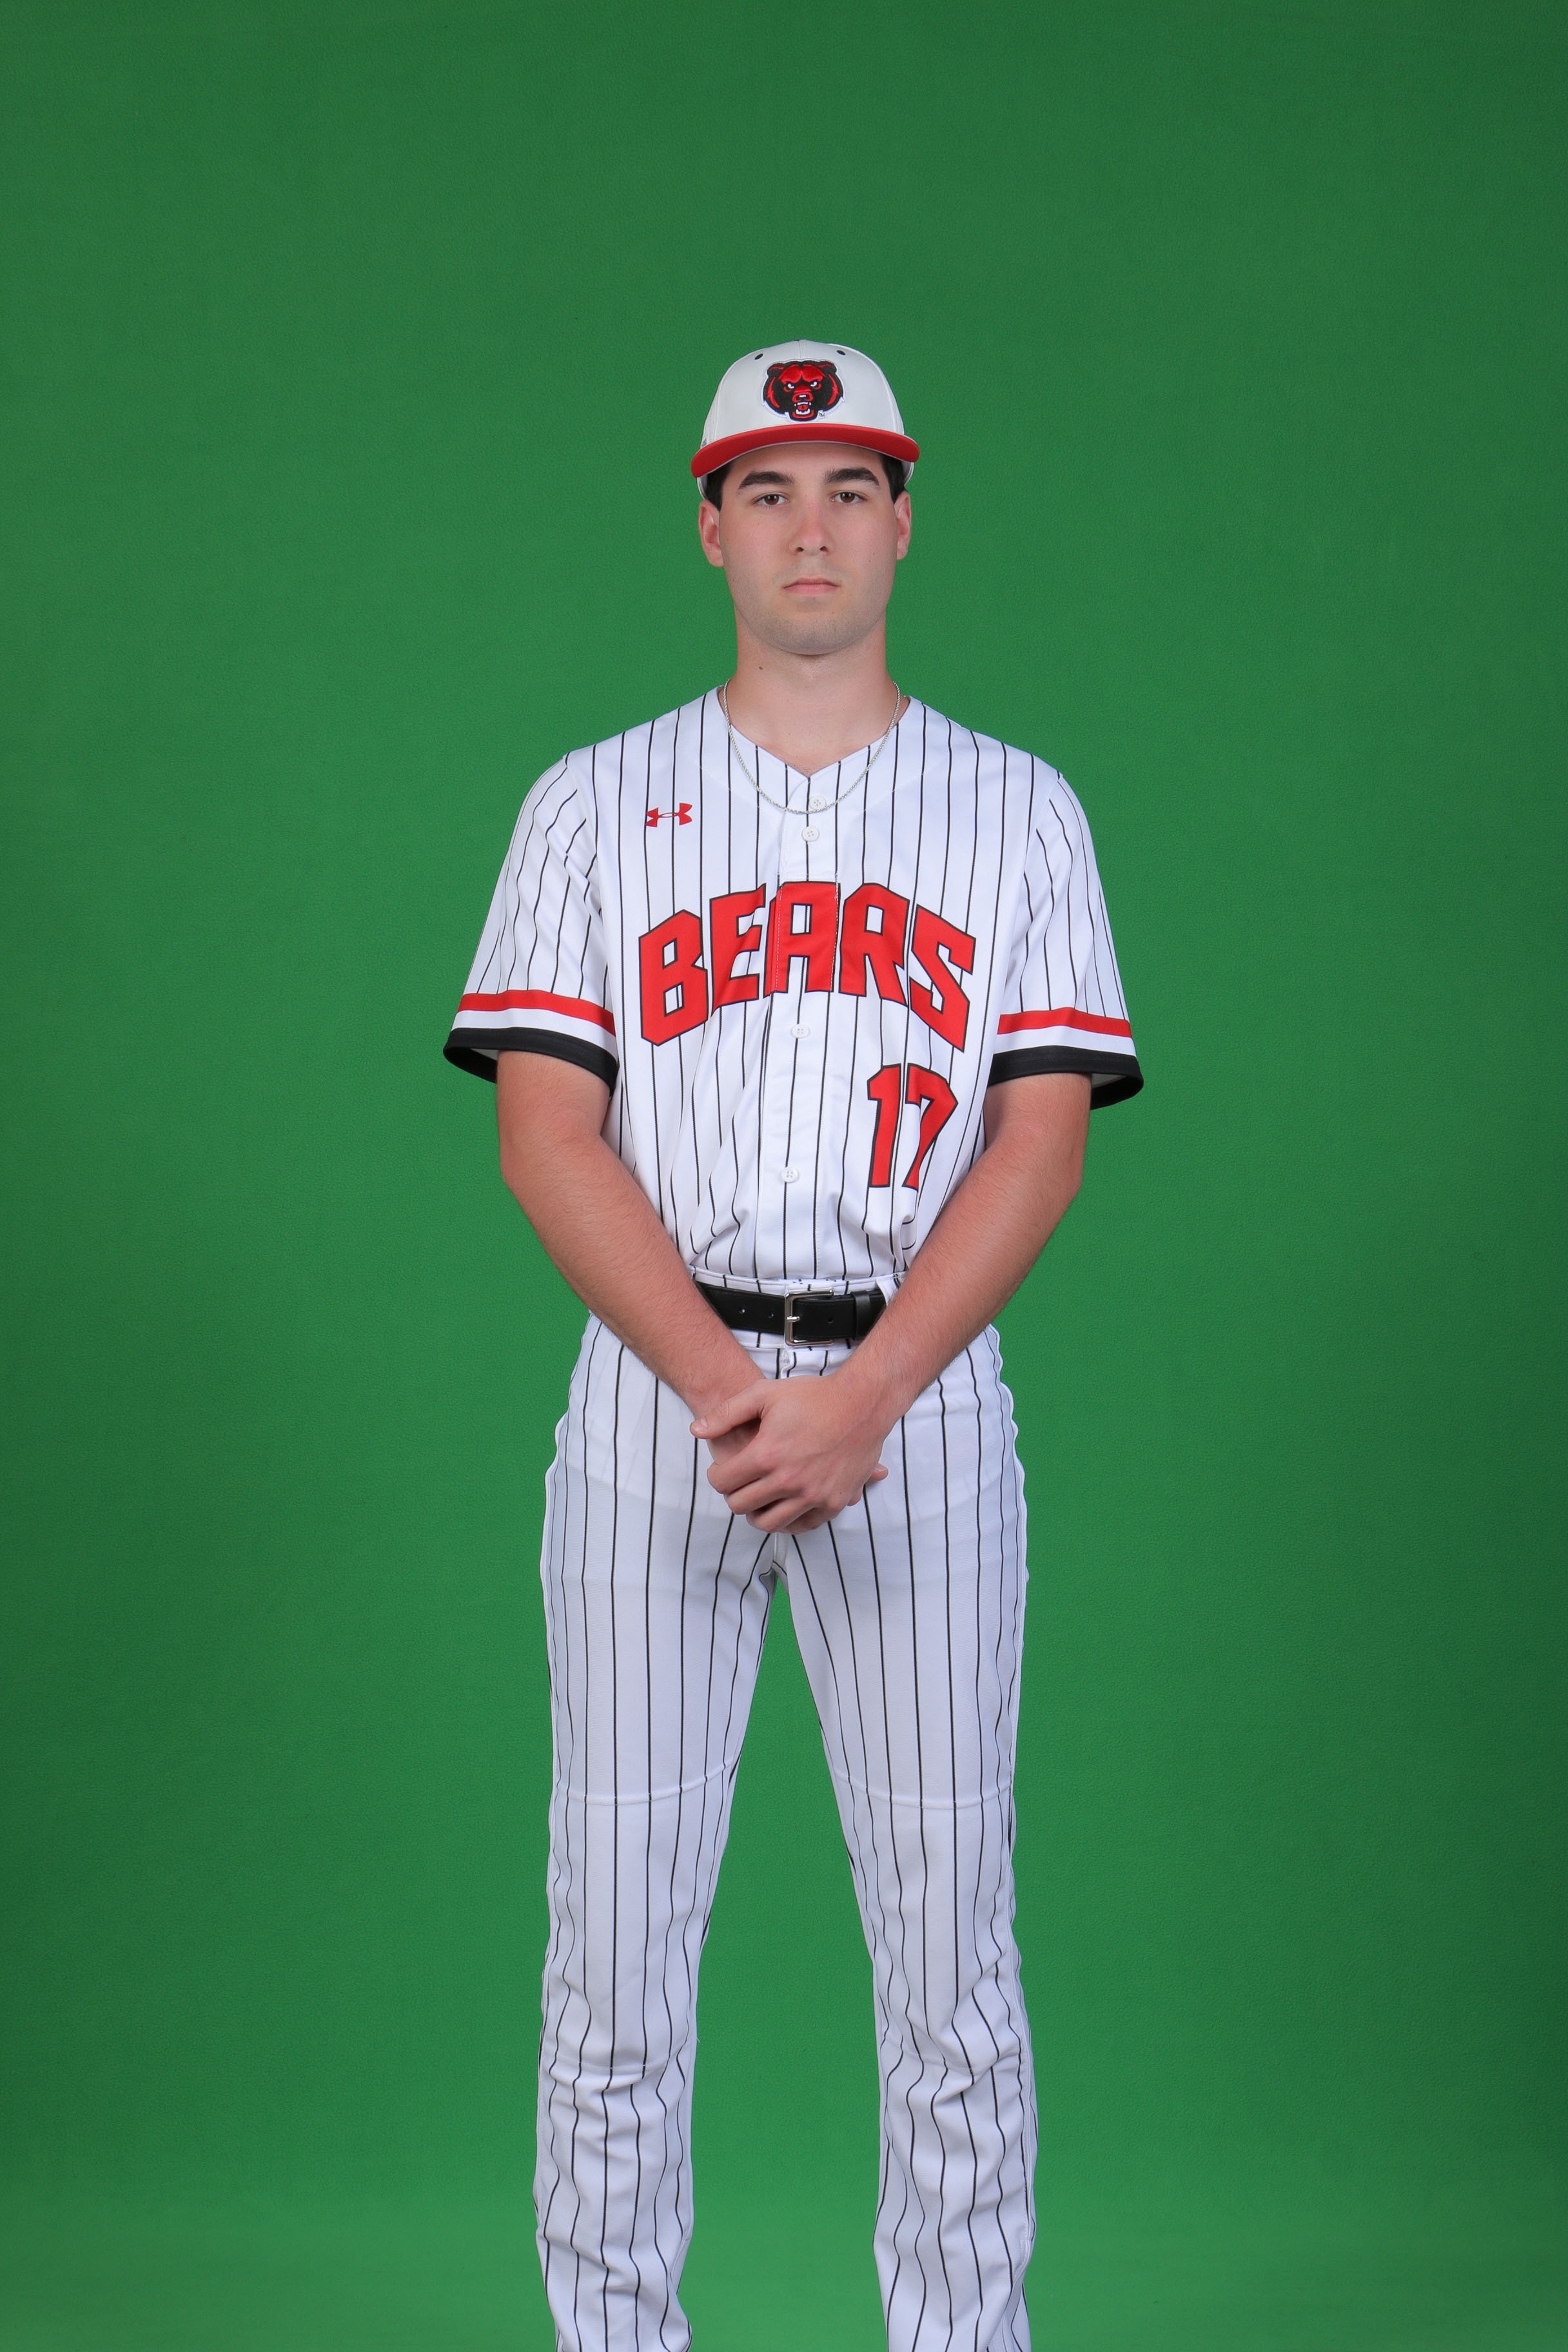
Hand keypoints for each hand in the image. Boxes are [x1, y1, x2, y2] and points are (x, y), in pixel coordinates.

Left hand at [691, 1373, 892, 1533]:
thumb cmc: (813, 1396)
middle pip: (740, 1505)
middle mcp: (788, 1480)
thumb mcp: (764, 1394)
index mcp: (766, 1454)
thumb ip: (726, 1413)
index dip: (716, 1476)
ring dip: (756, 1512)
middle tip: (739, 1483)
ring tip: (758, 1497)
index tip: (721, 1471)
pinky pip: (801, 1526)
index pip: (723, 1482)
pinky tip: (783, 1505)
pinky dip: (787, 1521)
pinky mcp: (833, 1502)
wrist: (862, 1403)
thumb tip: (695, 1431)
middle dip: (733, 1494)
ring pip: (768, 1523)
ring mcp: (812, 1495)